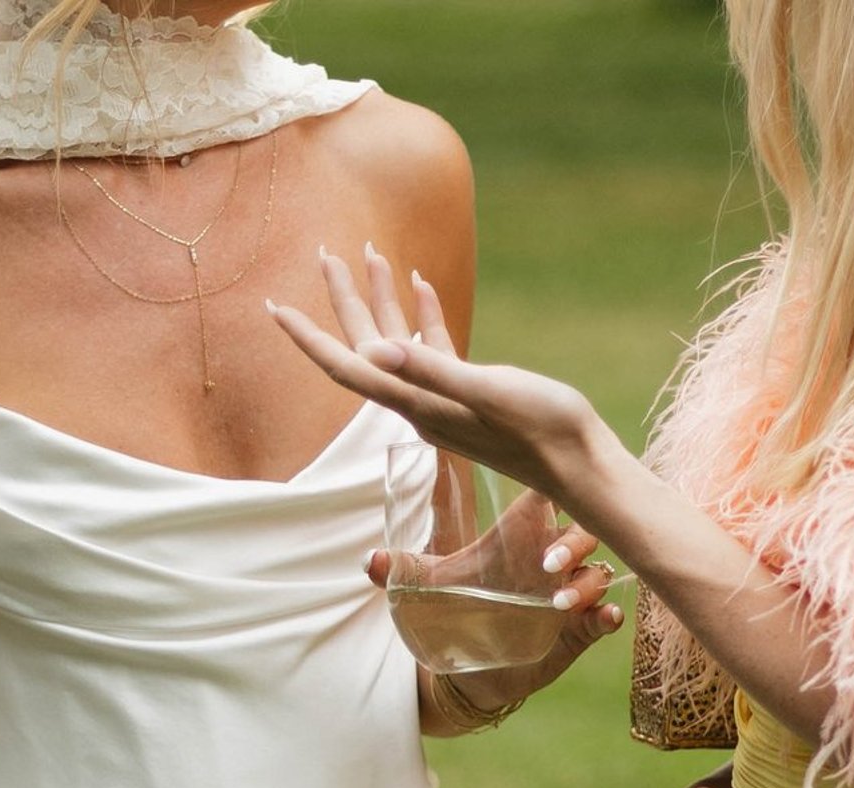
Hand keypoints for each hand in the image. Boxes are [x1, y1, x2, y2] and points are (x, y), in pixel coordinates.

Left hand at [269, 247, 614, 510]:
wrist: (581, 467)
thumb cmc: (542, 431)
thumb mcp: (488, 393)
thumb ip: (431, 371)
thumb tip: (374, 352)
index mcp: (417, 403)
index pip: (348, 368)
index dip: (307, 338)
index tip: (272, 307)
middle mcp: (420, 404)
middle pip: (365, 347)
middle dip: (342, 300)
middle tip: (324, 254)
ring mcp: (443, 400)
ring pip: (398, 342)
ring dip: (383, 299)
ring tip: (370, 253)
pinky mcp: (468, 394)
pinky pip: (434, 348)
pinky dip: (424, 315)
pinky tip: (420, 284)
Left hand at [371, 490, 618, 726]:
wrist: (467, 674)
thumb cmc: (455, 615)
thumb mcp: (430, 590)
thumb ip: (402, 571)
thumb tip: (371, 561)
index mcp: (521, 539)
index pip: (550, 498)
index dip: (557, 489)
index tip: (549, 496)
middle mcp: (551, 561)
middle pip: (583, 531)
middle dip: (573, 543)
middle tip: (547, 566)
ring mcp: (568, 596)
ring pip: (596, 572)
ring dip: (586, 582)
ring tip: (559, 602)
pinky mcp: (578, 632)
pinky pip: (604, 617)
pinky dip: (607, 616)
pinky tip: (604, 618)